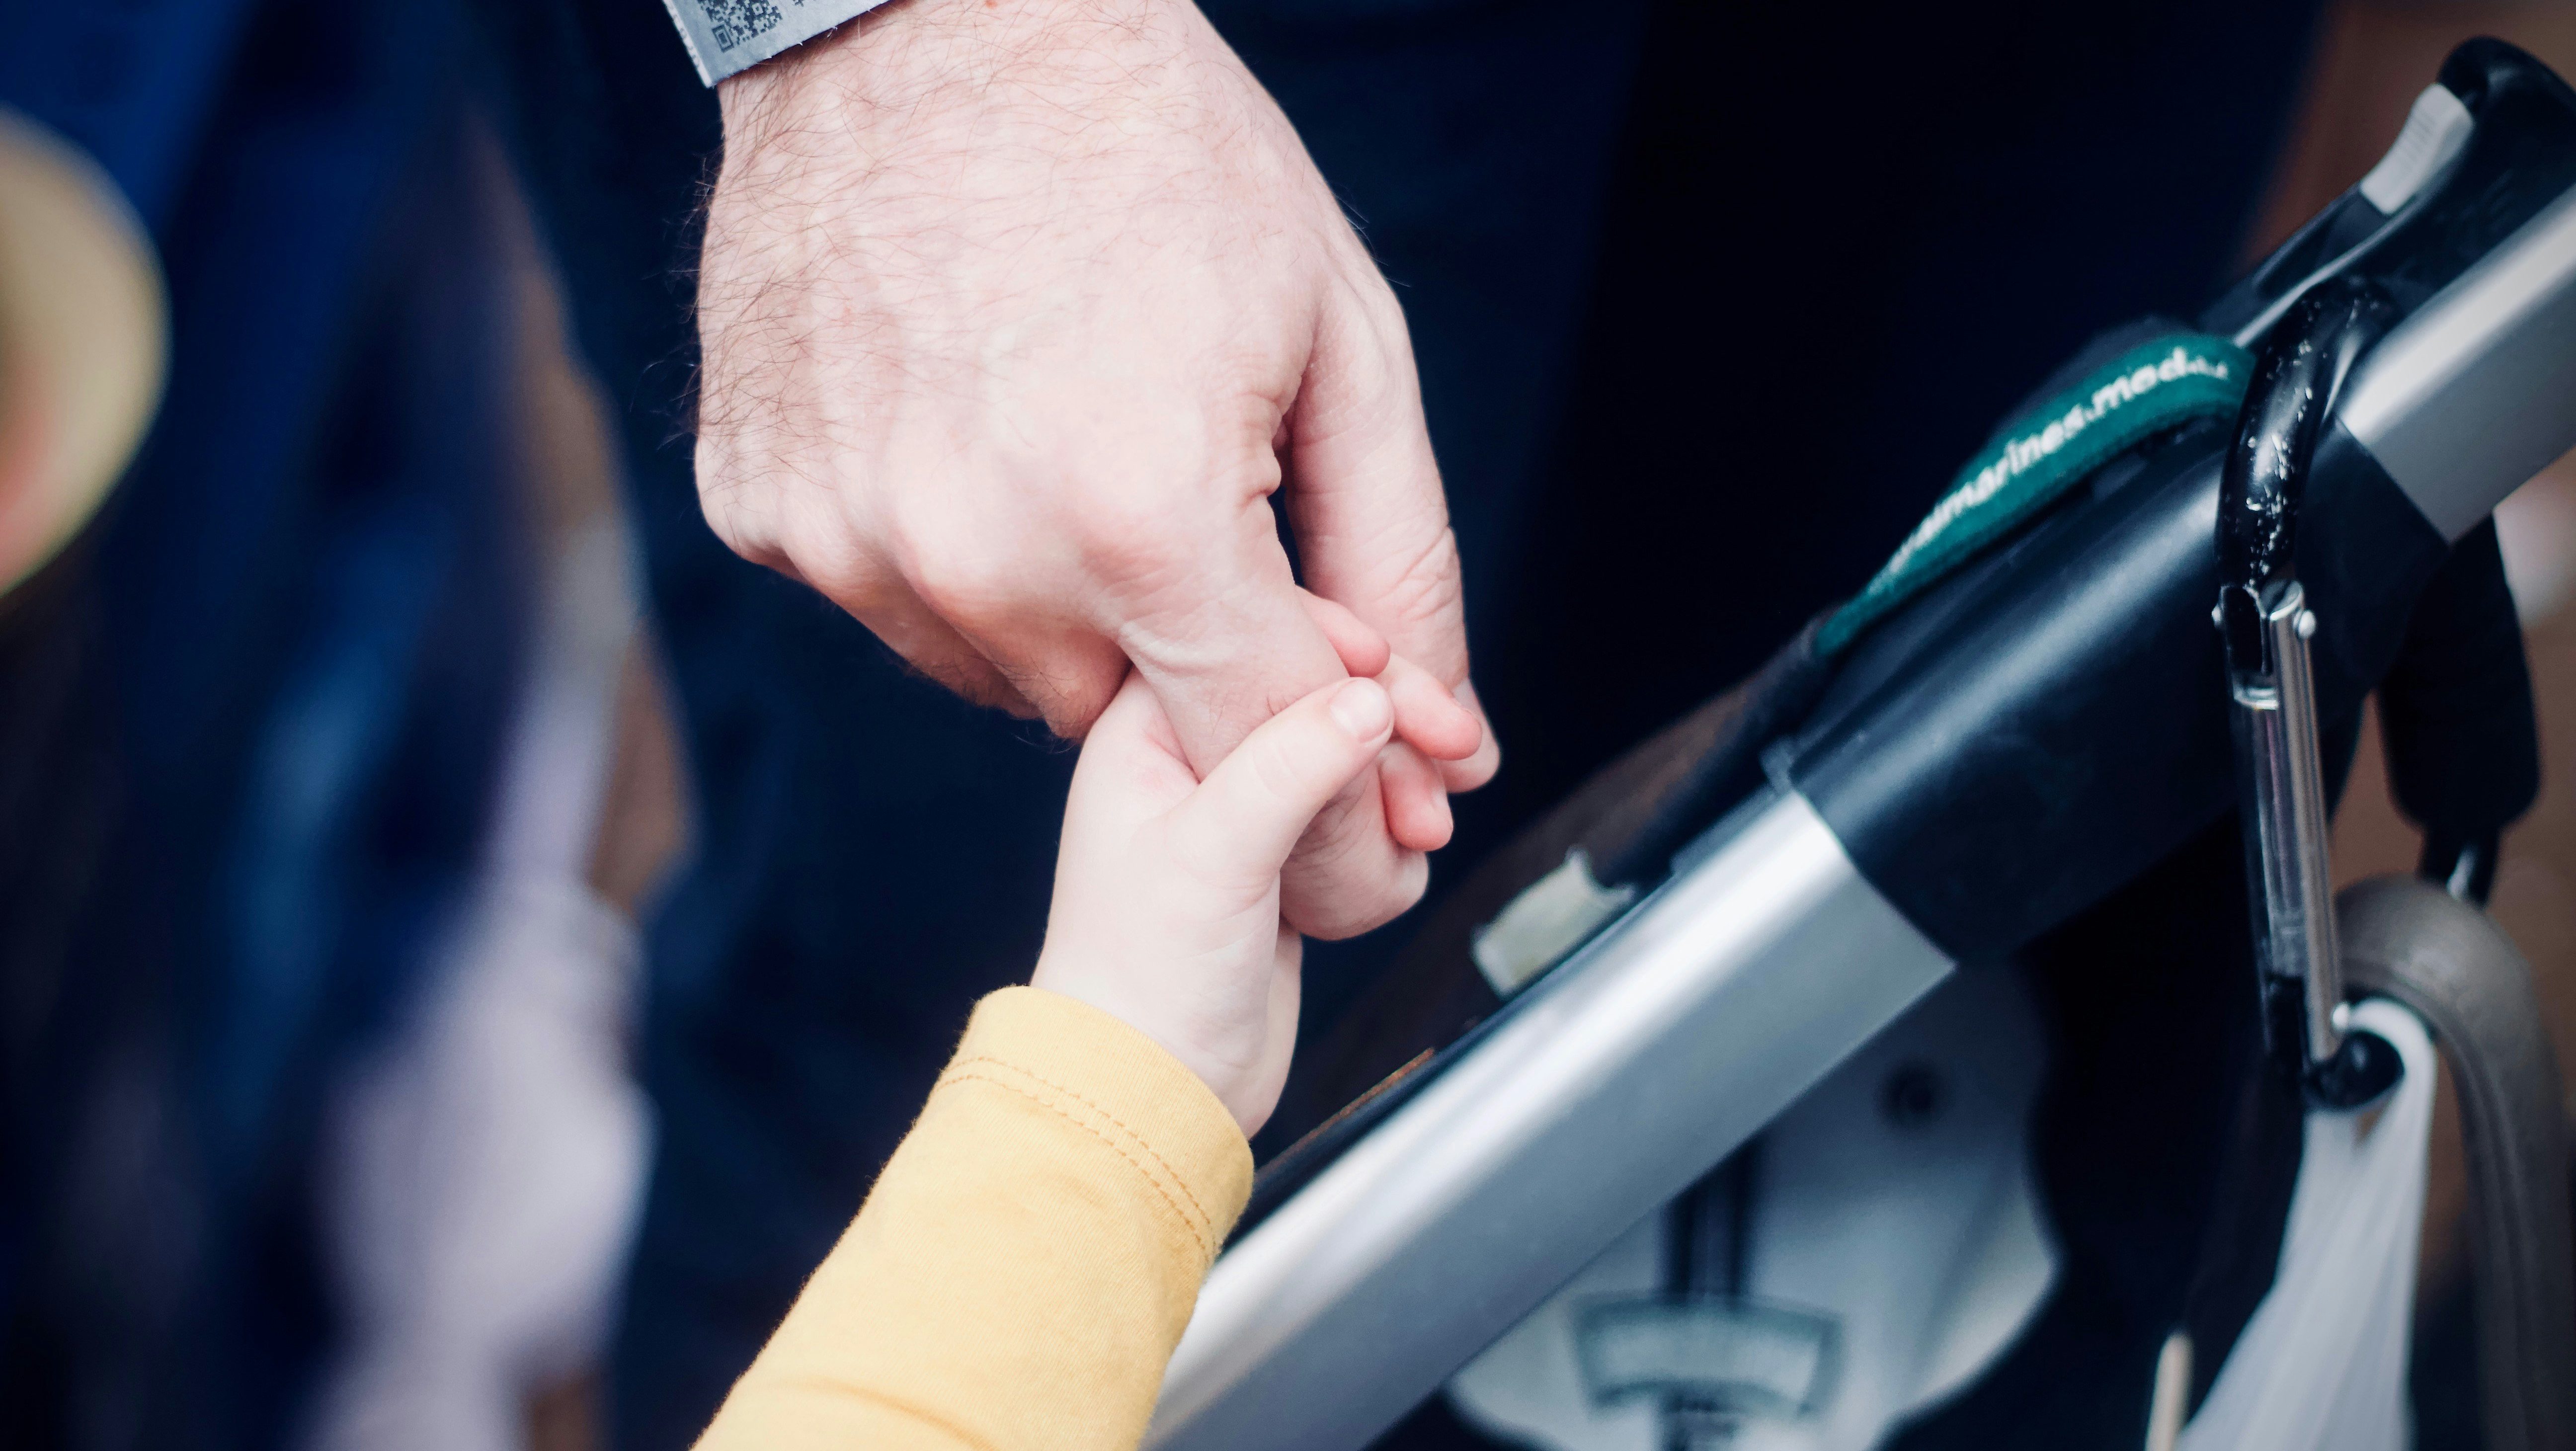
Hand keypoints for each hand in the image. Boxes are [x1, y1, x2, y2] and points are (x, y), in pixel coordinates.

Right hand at [694, 0, 1497, 939]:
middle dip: (1184, 643)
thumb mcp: (1339, 340)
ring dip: (1057, 603)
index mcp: (1141, 518)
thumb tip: (1448, 741)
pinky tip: (962, 418)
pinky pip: (887, 597)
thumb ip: (1397, 556)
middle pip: (1126, 723)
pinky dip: (941, 546)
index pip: (1260, 741)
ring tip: (1067, 434)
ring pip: (1001, 676)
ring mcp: (848, 537)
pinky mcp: (762, 507)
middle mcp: (976, 555)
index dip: (1334, 749)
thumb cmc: (1160, 155)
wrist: (936, 13)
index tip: (1357, 715)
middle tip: (1190, 490)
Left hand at [1032, 670, 1404, 1134]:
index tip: (1394, 670)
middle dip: (1387, 712)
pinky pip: (1354, 809)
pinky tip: (1409, 850)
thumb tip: (1371, 693)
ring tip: (1431, 818)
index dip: (1330, 639)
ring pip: (1342, 747)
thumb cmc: (1140, 978)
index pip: (1244, 629)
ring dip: (1399, 773)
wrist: (1152, 1090)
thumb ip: (1292, 762)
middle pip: (1309, 684)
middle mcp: (1190, 756)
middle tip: (1452, 745)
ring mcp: (1239, 808)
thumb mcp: (1215, 851)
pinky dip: (1391, 823)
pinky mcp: (1281, 857)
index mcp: (1144, 730)